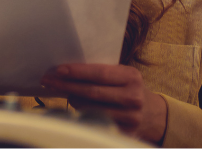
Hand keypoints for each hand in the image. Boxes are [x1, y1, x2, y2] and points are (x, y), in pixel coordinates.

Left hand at [40, 63, 167, 143]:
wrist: (153, 114)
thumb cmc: (128, 89)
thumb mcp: (122, 76)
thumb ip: (101, 73)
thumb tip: (66, 71)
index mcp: (132, 77)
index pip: (99, 73)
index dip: (77, 72)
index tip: (58, 70)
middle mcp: (133, 97)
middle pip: (92, 91)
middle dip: (67, 85)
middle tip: (48, 80)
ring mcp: (130, 117)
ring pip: (90, 108)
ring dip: (72, 100)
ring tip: (65, 93)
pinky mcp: (125, 132)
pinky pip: (96, 122)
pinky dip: (82, 114)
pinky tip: (74, 108)